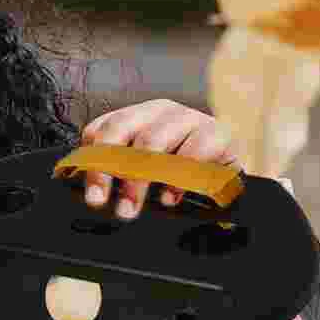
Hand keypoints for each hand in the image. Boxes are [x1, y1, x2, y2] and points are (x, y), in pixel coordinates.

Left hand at [77, 100, 240, 216]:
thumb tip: (94, 197)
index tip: (94, 197)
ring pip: (152, 141)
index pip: (101, 130)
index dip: (92, 163)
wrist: (227, 179)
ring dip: (138, 180)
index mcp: (135, 117)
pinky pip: (193, 152)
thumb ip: (119, 178)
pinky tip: (169, 197)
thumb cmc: (181, 178)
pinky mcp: (218, 133)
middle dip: (110, 170)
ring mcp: (188, 118)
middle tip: (110, 204)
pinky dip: (178, 178)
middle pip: (120, 130)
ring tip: (132, 208)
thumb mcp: (144, 176)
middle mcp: (159, 112)